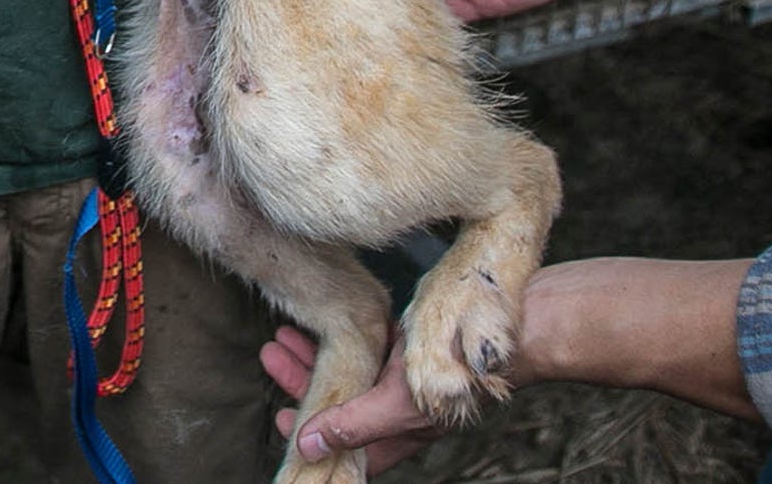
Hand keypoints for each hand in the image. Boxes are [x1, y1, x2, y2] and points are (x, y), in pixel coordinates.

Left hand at [259, 325, 437, 474]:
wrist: (500, 333)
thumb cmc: (454, 376)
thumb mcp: (394, 407)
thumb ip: (351, 426)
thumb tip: (308, 447)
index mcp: (394, 434)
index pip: (347, 450)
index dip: (314, 443)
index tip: (283, 418)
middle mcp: (393, 409)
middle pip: (338, 403)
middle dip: (302, 381)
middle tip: (271, 355)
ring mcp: (398, 377)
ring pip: (347, 369)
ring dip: (315, 353)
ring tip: (283, 334)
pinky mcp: (404, 347)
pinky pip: (365, 343)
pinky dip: (341, 334)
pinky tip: (321, 321)